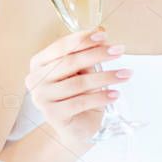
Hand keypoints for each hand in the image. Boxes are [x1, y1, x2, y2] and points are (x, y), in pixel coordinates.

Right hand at [23, 28, 130, 148]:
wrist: (74, 129)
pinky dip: (101, 97)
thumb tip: (102, 32)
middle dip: (97, 54)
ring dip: (105, 77)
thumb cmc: (78, 96)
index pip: (61, 46)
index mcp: (39, 63)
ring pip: (78, 82)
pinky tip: (115, 94)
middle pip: (70, 62)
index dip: (83, 39)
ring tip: (125, 74)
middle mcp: (35, 79)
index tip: (104, 35)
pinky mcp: (52, 114)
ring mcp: (41, 97)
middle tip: (119, 51)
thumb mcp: (82, 72)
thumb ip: (87, 54)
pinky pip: (81, 102)